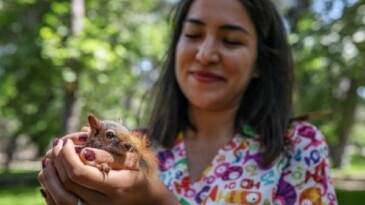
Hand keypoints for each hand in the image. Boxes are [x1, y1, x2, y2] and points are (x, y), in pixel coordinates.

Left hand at [38, 128, 178, 204]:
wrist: (146, 198)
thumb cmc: (140, 172)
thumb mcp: (132, 158)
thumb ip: (109, 153)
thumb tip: (84, 148)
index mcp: (115, 186)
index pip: (80, 173)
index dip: (67, 156)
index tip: (66, 142)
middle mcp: (103, 203)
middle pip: (67, 184)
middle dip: (57, 161)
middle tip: (57, 144)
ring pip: (60, 198)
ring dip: (50, 176)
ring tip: (49, 159)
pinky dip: (51, 190)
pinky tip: (51, 176)